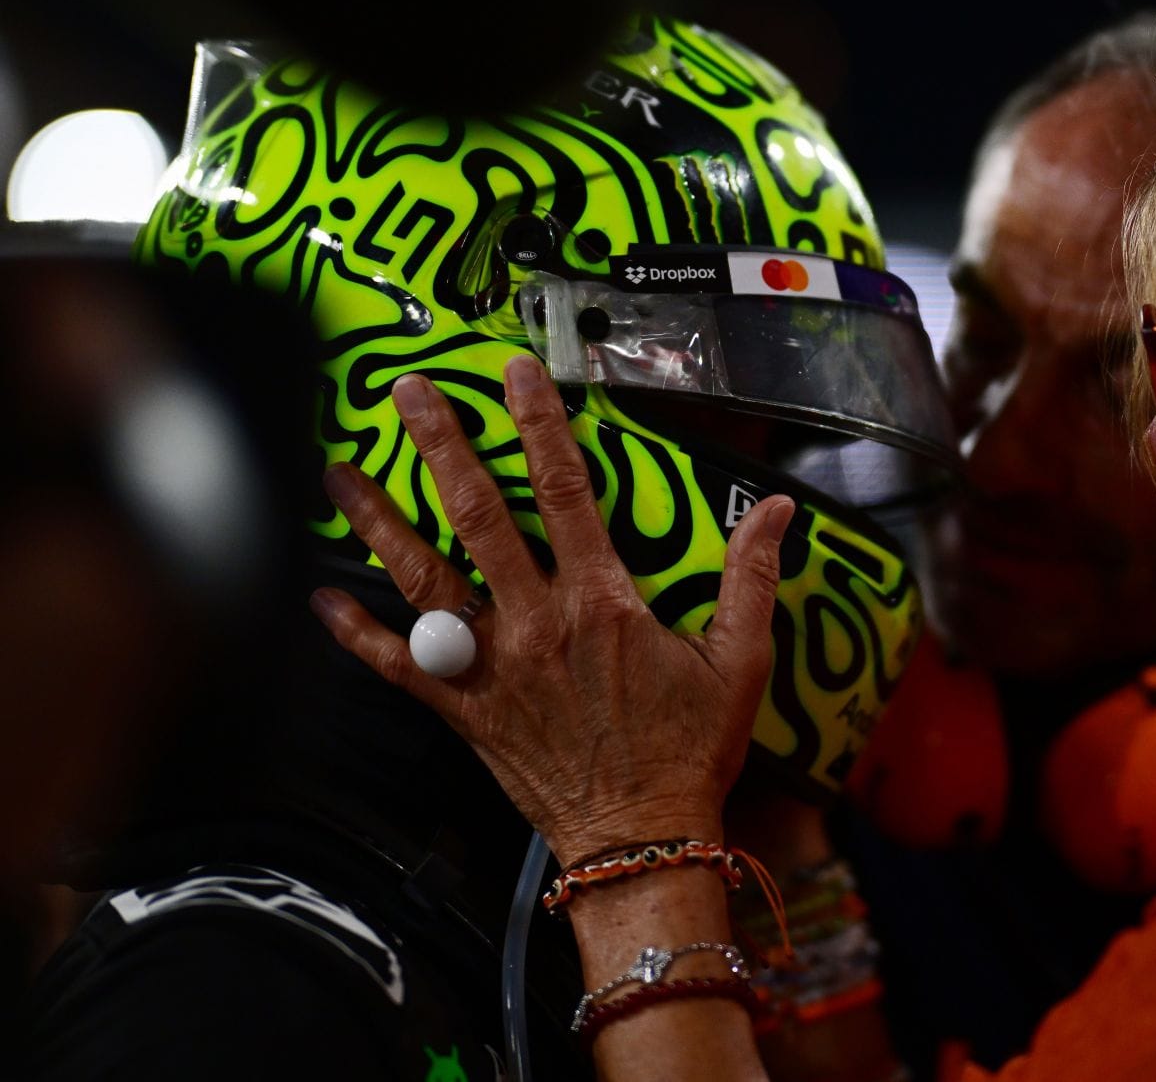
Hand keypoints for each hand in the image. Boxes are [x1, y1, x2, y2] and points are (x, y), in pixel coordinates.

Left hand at [308, 355, 795, 862]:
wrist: (640, 837)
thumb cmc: (690, 750)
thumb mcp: (740, 660)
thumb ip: (751, 577)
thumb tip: (778, 507)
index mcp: (602, 602)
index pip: (567, 490)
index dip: (539, 424)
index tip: (516, 373)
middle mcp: (537, 623)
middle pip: (478, 514)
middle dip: (439, 445)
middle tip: (406, 392)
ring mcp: (492, 666)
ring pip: (422, 578)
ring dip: (378, 520)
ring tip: (341, 470)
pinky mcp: (463, 711)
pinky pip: (398, 666)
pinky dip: (357, 635)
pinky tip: (322, 599)